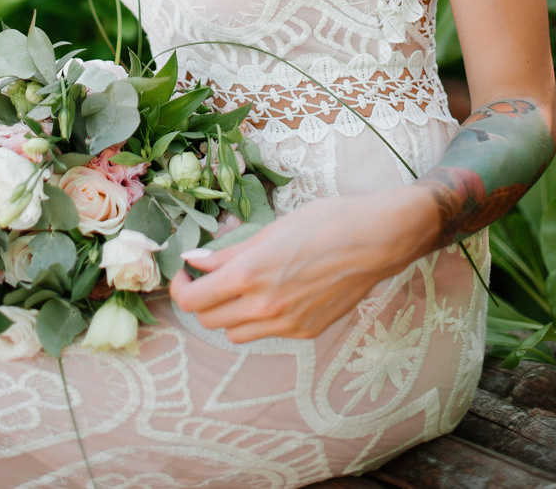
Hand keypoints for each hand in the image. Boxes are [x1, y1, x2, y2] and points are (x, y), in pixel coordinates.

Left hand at [168, 186, 437, 343]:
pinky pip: (267, 333)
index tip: (186, 274)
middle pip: (209, 320)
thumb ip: (230, 251)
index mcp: (249, 275)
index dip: (181, 288)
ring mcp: (286, 324)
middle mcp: (264, 306)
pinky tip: (275, 292)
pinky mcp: (306, 331)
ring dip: (228, 313)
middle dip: (203, 299)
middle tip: (209, 277)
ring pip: (235, 333)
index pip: (193, 301)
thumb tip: (196, 260)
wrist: (375, 240)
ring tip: (241, 286)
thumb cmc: (325, 222)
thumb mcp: (271, 228)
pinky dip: (259, 318)